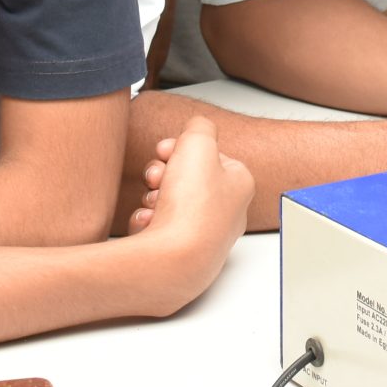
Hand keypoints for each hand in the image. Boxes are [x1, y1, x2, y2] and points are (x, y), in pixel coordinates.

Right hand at [128, 118, 253, 310]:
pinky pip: (157, 228)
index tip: (169, 150)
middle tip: (157, 177)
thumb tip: (198, 127)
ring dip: (153, 197)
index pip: (209, 155)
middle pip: (187, 177)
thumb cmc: (191, 208)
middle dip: (163, 173)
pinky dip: (147, 222)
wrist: (172, 260)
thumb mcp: (198, 143)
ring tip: (153, 204)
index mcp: (239, 184)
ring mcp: (203, 236)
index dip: (183, 149)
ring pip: (168, 202)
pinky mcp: (180, 254)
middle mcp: (226, 212)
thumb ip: (199, 126)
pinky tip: (148, 223)